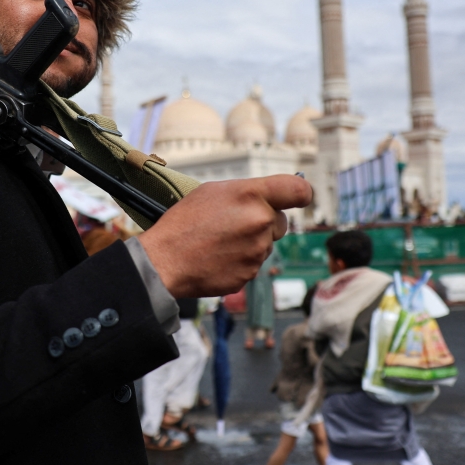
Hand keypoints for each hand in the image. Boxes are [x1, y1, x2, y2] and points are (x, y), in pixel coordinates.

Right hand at [137, 175, 311, 298]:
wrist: (164, 261)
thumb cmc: (184, 222)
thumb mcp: (212, 191)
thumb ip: (248, 192)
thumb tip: (271, 198)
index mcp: (252, 196)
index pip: (299, 190)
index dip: (300, 193)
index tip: (296, 198)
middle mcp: (260, 222)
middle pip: (280, 222)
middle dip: (264, 222)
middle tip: (235, 223)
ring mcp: (257, 251)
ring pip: (266, 244)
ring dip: (250, 243)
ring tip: (219, 241)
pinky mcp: (250, 275)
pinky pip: (253, 264)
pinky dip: (240, 261)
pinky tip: (218, 257)